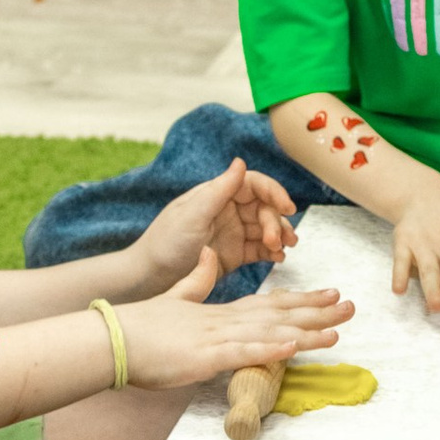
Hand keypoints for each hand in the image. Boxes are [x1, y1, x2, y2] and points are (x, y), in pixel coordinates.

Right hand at [122, 245, 350, 391]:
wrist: (112, 338)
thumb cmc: (140, 328)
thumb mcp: (175, 301)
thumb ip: (196, 282)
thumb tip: (207, 257)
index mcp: (220, 313)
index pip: (270, 304)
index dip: (302, 300)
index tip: (329, 295)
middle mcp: (225, 321)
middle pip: (279, 314)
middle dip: (317, 311)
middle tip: (352, 305)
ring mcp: (216, 338)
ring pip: (269, 331)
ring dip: (304, 331)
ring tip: (337, 328)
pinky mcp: (204, 356)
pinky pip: (241, 351)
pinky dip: (268, 348)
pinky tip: (292, 345)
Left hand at [143, 157, 300, 288]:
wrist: (152, 277)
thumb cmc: (166, 242)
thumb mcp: (193, 214)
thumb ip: (219, 190)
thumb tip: (240, 162)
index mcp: (217, 195)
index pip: (254, 184)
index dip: (274, 192)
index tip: (287, 207)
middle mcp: (227, 211)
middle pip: (264, 208)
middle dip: (275, 222)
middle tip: (276, 240)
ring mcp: (232, 233)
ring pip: (265, 229)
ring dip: (279, 236)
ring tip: (284, 248)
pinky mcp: (235, 255)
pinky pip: (260, 250)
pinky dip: (272, 253)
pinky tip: (278, 258)